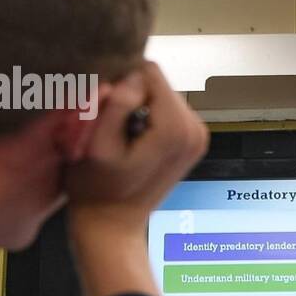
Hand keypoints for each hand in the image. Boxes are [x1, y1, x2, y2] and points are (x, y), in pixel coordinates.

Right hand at [64, 61, 208, 235]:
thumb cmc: (96, 189)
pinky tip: (132, 141)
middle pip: (157, 82)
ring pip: (160, 94)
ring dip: (136, 108)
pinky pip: (165, 109)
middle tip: (112, 129)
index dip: (121, 83)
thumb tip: (131, 75)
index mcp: (176, 128)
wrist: (112, 223)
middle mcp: (196, 129)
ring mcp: (198, 135)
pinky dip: (145, 118)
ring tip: (121, 138)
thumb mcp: (97, 145)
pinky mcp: (192, 139)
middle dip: (130, 97)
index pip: (149, 71)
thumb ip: (117, 105)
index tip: (106, 110)